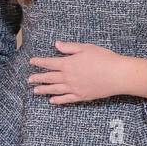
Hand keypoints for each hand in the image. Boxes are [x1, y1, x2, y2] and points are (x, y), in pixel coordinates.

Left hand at [28, 43, 146, 103]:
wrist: (117, 75)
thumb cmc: (104, 58)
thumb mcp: (86, 48)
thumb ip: (69, 48)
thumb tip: (56, 45)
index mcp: (68, 63)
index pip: (49, 63)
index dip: (39, 62)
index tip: (31, 62)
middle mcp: (68, 77)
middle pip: (49, 78)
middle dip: (38, 78)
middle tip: (29, 79)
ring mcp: (74, 88)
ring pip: (55, 90)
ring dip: (44, 90)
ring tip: (35, 91)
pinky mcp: (81, 96)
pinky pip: (66, 99)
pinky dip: (58, 100)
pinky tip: (52, 100)